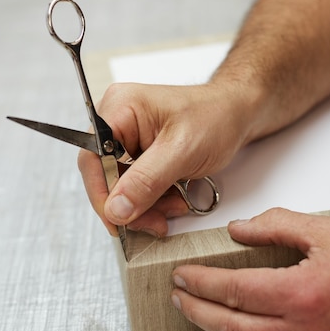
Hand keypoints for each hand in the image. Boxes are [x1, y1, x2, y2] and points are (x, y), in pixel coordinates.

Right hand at [78, 82, 260, 236]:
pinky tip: (172, 200)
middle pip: (104, 176)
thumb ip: (147, 181)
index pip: (92, 158)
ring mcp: (128, 138)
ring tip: (172, 208)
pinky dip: (152, 200)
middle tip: (153, 222)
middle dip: (130, 204)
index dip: (102, 193)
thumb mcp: (182, 151)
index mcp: (120, 108)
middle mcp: (118, 121)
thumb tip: (116, 208)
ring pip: (121, 186)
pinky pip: (134, 186)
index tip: (118, 220)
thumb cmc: (216, 117)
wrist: (237, 114)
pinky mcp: (140, 153)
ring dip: (144, 206)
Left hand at [171, 208, 329, 330]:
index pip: (233, 290)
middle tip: (179, 293)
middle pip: (230, 327)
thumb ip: (275, 225)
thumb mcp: (326, 230)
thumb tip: (237, 230)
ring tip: (199, 313)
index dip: (200, 281)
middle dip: (195, 308)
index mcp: (303, 294)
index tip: (182, 274)